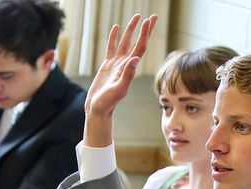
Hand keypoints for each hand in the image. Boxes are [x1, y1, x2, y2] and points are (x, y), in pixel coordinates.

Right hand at [84, 13, 157, 146]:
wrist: (98, 109)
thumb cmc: (107, 102)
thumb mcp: (118, 89)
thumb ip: (127, 75)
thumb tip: (135, 59)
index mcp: (129, 69)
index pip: (139, 47)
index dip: (145, 34)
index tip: (150, 20)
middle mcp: (125, 65)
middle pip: (137, 43)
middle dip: (145, 30)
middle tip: (152, 16)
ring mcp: (116, 65)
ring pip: (125, 43)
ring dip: (131, 30)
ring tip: (137, 17)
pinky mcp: (107, 66)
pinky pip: (112, 48)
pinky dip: (114, 37)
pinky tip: (116, 27)